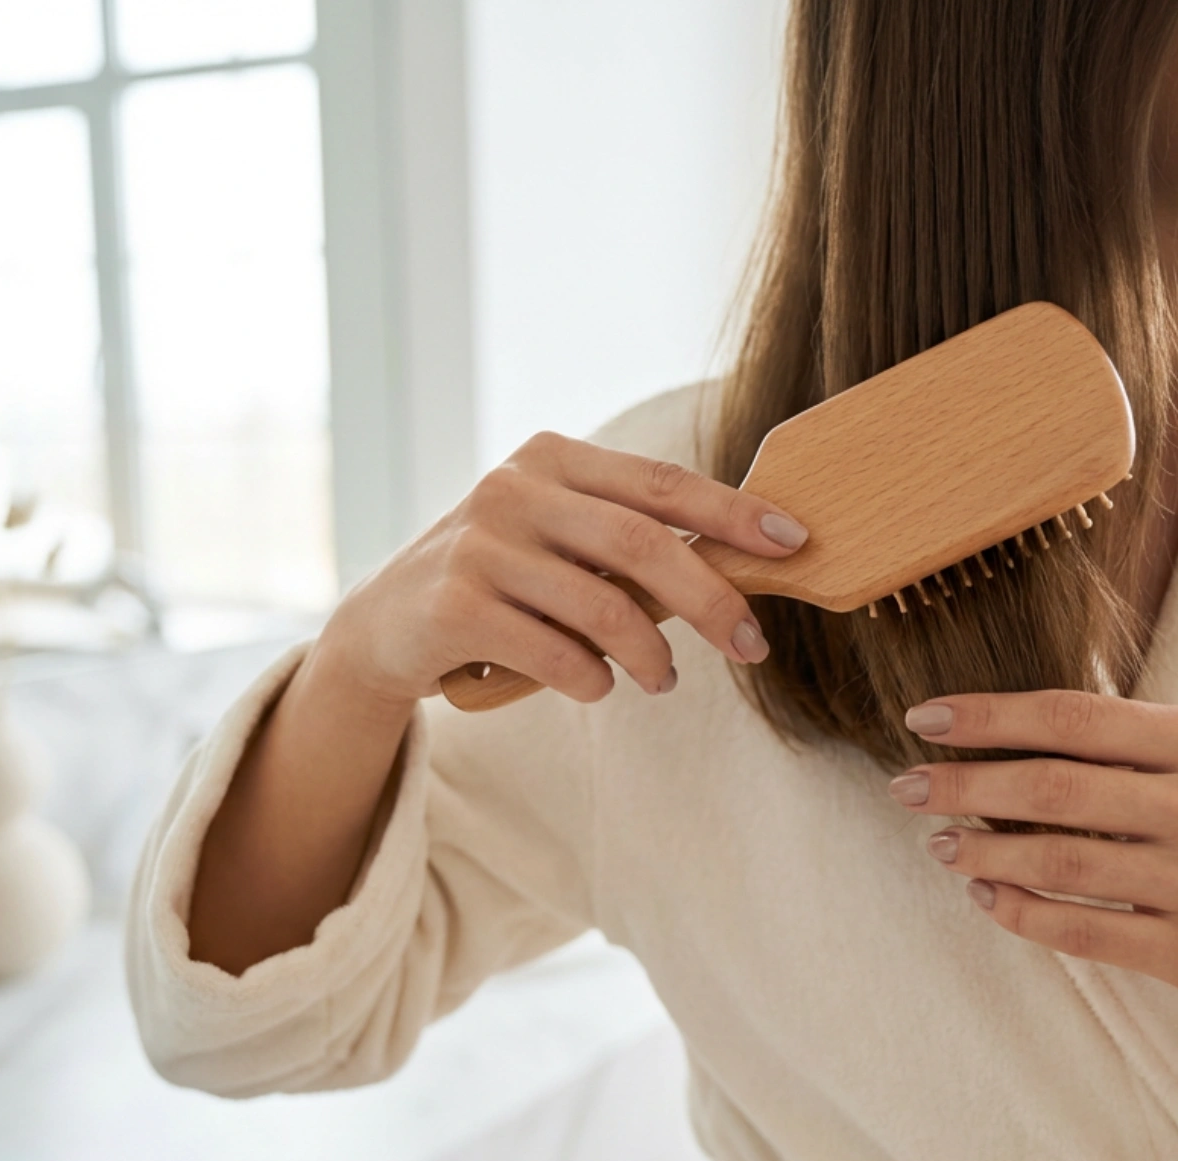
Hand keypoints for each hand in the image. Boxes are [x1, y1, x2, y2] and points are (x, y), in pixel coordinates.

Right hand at [319, 432, 807, 706]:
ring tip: (663, 680)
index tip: (792, 541)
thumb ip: (627, 541)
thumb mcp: (557, 540)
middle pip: (643, 545)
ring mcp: (481, 546)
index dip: (732, 513)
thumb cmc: (499, 582)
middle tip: (752, 645)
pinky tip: (597, 686)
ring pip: (603, 608)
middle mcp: (514, 490)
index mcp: (552, 459)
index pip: (661, 482)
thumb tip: (739, 565)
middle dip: (712, 600)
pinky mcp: (455, 606)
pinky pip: (556, 654)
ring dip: (652, 656)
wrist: (385, 626)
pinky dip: (592, 680)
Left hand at [887, 689, 1177, 1123]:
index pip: (1075, 716)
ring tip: (937, 843)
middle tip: (906, 786)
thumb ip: (1118, 744)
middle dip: (965, 784)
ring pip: (1061, 861)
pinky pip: (1082, 930)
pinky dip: (1018, 911)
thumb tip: (986, 733)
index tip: (925, 718)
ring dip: (981, 850)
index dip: (990, 715)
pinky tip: (982, 893)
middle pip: (1056, 787)